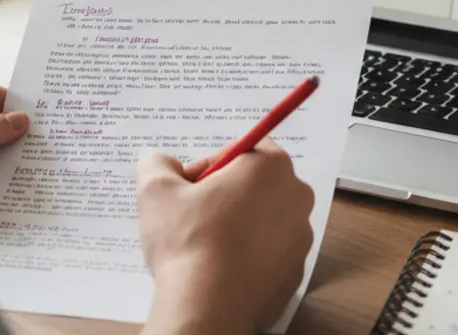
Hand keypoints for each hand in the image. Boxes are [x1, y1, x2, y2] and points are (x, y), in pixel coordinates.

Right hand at [137, 139, 314, 334]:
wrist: (209, 308)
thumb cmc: (188, 242)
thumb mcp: (156, 191)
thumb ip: (157, 164)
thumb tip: (162, 164)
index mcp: (270, 167)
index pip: (241, 149)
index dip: (209, 165)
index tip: (188, 187)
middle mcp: (296, 197)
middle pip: (256, 183)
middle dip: (225, 194)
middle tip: (192, 214)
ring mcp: (300, 238)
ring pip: (263, 219)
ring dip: (237, 224)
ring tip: (204, 244)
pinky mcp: (295, 272)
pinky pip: (269, 253)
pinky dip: (248, 255)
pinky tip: (220, 267)